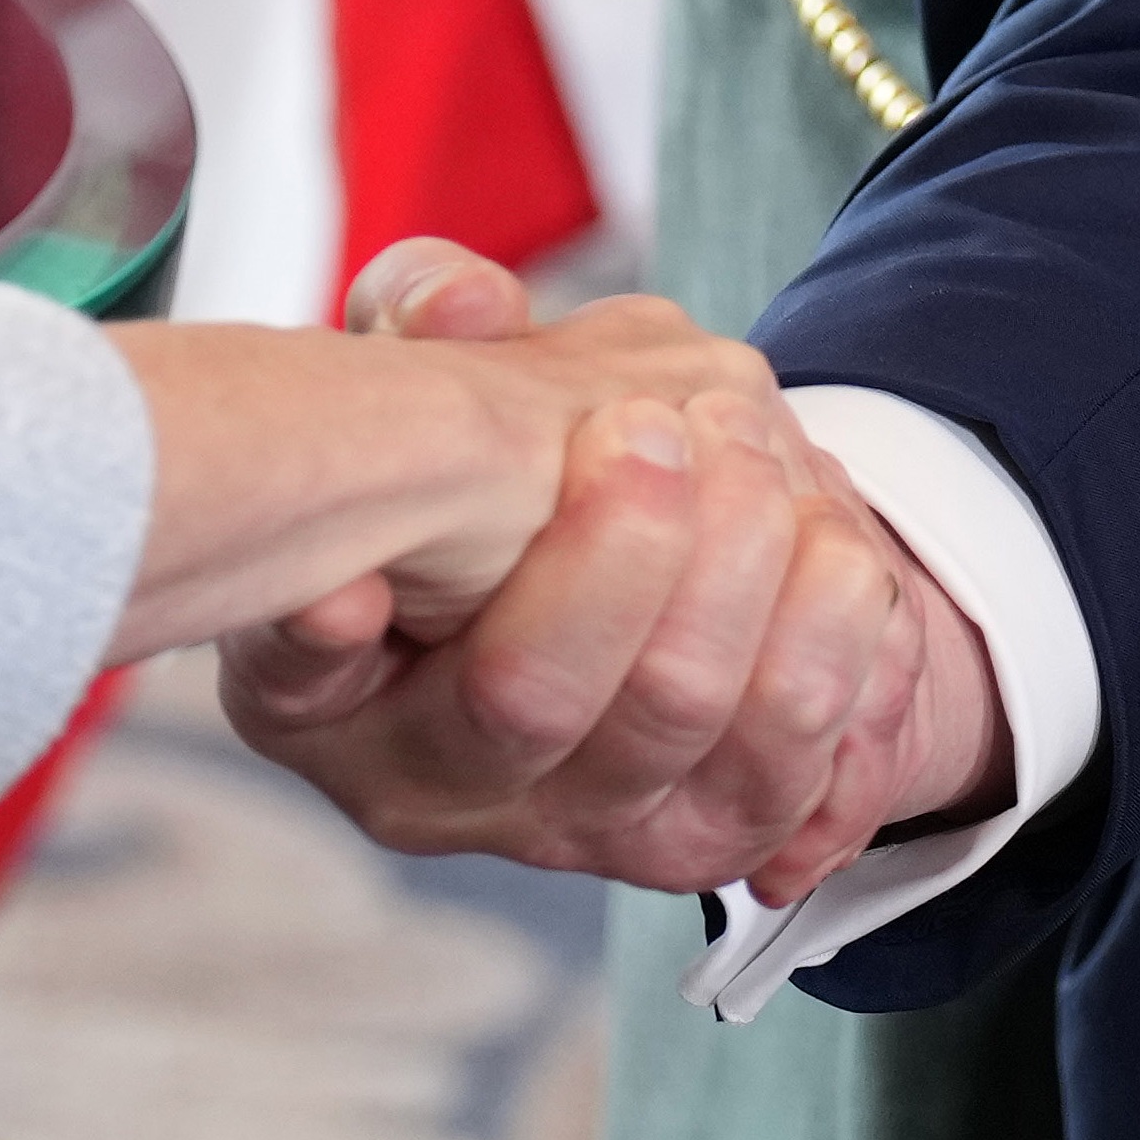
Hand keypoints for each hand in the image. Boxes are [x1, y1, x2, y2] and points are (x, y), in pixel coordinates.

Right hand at [220, 242, 1013, 904]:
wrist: (647, 560)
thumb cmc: (502, 457)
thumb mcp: (428, 371)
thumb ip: (422, 316)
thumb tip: (458, 304)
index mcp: (325, 687)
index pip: (303, 674)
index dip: (320, 638)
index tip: (350, 593)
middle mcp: (444, 786)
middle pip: (528, 699)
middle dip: (617, 541)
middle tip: (650, 419)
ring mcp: (582, 826)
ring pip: (679, 722)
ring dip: (741, 566)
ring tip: (745, 442)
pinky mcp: (709, 835)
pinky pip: (800, 773)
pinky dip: (837, 643)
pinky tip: (826, 546)